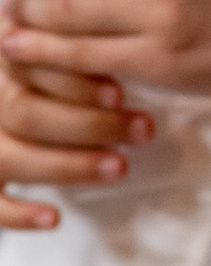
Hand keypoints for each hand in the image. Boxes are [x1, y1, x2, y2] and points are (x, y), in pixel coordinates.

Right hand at [0, 40, 149, 232]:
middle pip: (24, 113)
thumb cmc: (47, 75)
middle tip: (142, 131)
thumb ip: (76, 47)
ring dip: (68, 165)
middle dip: (88, 125)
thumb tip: (124, 55)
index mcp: (5, 60)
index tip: (119, 94)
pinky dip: (18, 215)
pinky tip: (54, 218)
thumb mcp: (56, 48)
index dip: (74, 83)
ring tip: (120, 168)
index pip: (29, 68)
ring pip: (10, 157)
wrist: (17, 104)